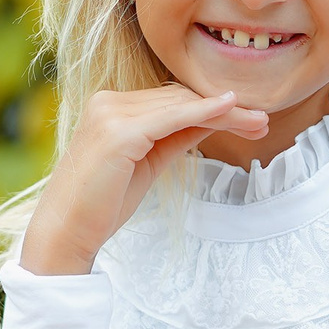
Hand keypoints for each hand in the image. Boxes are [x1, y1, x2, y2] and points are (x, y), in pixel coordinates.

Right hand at [21, 85, 269, 275]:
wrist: (65, 232)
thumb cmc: (102, 204)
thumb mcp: (148, 162)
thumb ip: (176, 136)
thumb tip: (214, 119)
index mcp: (111, 106)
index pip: (172, 97)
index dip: (212, 105)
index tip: (248, 117)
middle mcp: (108, 101)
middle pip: (180, 97)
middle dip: (225, 108)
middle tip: (263, 121)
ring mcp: (110, 114)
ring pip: (181, 104)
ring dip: (225, 112)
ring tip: (259, 123)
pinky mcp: (118, 133)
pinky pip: (171, 116)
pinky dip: (203, 111)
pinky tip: (229, 109)